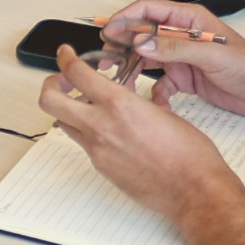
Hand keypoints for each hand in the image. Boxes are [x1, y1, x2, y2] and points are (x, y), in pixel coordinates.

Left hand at [41, 45, 244, 224]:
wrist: (194, 190)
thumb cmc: (189, 152)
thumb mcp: (162, 112)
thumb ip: (137, 100)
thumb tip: (128, 92)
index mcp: (119, 104)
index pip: (76, 72)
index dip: (65, 58)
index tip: (65, 54)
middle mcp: (101, 126)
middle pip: (50, 100)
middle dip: (52, 85)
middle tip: (64, 80)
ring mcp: (97, 150)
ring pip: (63, 123)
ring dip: (68, 110)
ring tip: (88, 106)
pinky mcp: (101, 168)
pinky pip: (83, 144)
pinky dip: (88, 132)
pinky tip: (109, 131)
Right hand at [98, 0, 244, 118]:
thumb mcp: (210, 54)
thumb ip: (175, 48)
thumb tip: (143, 42)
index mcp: (188, 20)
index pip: (148, 11)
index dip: (126, 19)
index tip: (109, 32)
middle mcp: (181, 37)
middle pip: (142, 35)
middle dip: (122, 46)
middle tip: (106, 60)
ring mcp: (181, 57)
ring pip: (146, 59)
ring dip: (132, 69)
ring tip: (121, 82)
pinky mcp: (184, 78)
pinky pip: (160, 84)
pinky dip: (154, 94)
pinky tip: (155, 104)